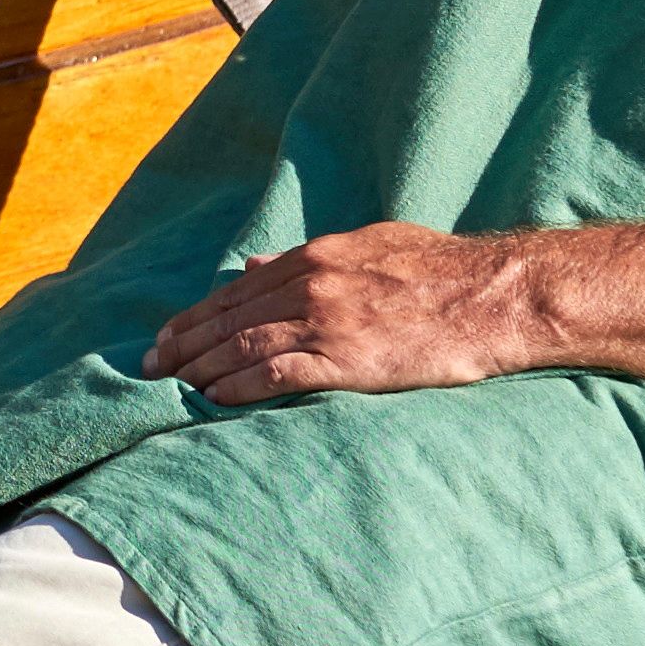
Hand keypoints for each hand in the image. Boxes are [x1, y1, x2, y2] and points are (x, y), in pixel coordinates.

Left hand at [144, 222, 566, 406]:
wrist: (494, 297)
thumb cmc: (443, 270)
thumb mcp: (372, 243)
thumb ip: (312, 255)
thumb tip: (256, 261)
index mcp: (317, 257)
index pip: (237, 290)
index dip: (196, 317)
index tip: (166, 338)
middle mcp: (311, 284)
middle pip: (228, 318)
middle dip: (183, 345)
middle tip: (149, 369)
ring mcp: (327, 321)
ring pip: (241, 346)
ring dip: (198, 370)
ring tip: (170, 390)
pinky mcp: (346, 359)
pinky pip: (274, 375)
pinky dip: (236, 389)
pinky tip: (213, 402)